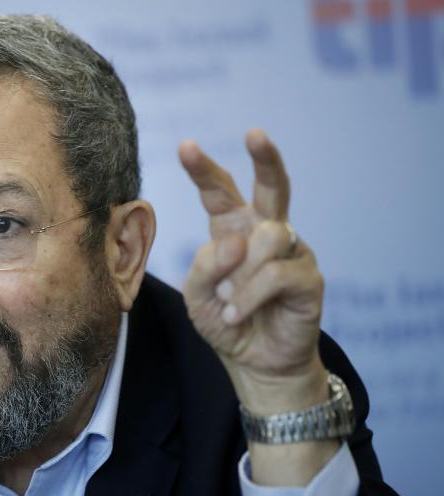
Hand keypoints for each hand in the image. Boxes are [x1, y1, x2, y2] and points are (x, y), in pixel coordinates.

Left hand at [179, 130, 328, 416]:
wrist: (254, 362)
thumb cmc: (225, 321)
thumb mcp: (196, 296)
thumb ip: (203, 266)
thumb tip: (235, 241)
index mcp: (232, 230)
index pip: (219, 191)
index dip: (204, 169)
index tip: (186, 146)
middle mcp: (265, 233)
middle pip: (271, 186)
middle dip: (266, 157)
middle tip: (254, 132)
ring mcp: (292, 252)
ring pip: (266, 238)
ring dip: (238, 274)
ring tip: (228, 302)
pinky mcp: (308, 277)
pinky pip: (276, 273)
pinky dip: (249, 295)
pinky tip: (237, 313)